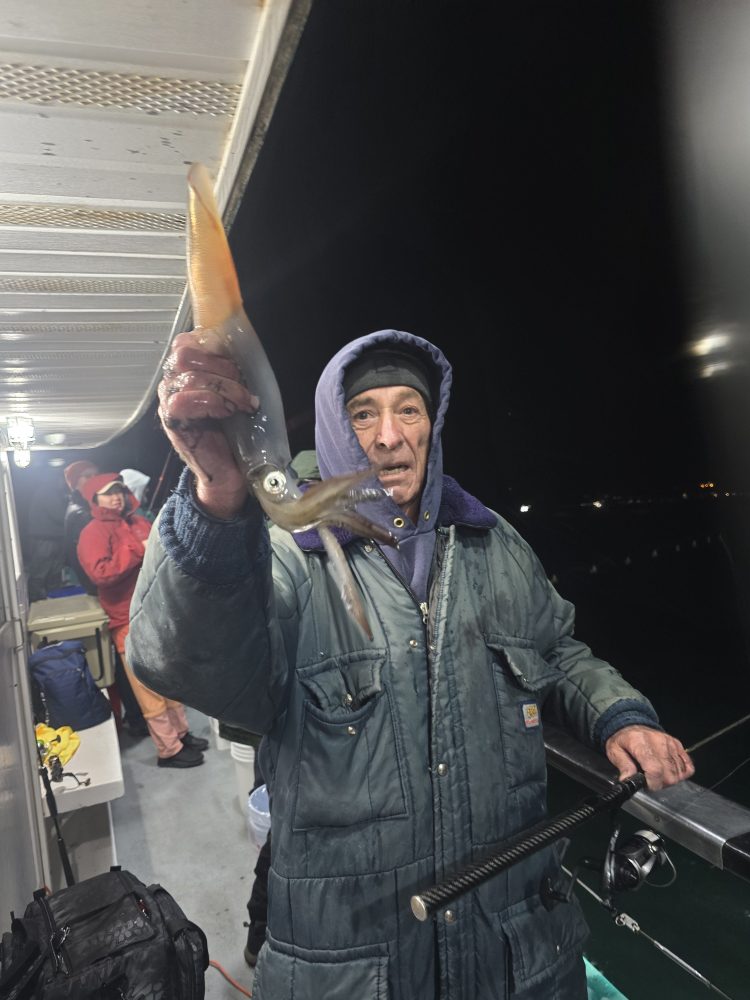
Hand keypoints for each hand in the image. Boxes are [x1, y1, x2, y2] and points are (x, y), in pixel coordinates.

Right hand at [158, 330, 257, 516]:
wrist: (229, 469)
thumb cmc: (234, 429)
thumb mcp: (235, 391)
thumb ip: (231, 370)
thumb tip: (246, 349)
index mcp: (186, 369)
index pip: (188, 340)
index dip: (216, 345)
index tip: (240, 363)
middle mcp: (172, 381)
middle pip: (185, 352)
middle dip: (222, 366)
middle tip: (243, 386)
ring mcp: (167, 400)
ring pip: (188, 374)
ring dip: (225, 387)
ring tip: (244, 403)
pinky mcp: (170, 420)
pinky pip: (184, 400)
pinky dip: (212, 402)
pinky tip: (228, 413)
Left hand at [605, 725, 694, 790]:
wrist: (632, 725)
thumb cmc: (623, 739)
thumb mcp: (614, 751)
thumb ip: (623, 766)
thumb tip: (627, 780)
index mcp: (641, 743)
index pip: (655, 770)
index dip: (652, 784)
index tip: (646, 785)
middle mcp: (658, 742)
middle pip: (669, 774)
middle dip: (660, 784)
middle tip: (650, 780)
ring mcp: (670, 743)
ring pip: (679, 773)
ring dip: (669, 779)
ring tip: (657, 774)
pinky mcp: (677, 745)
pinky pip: (687, 766)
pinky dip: (680, 773)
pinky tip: (668, 771)